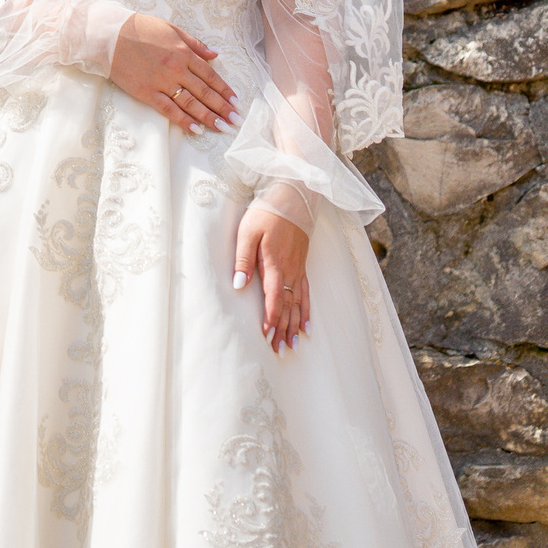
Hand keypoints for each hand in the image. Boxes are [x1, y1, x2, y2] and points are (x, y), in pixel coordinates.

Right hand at [108, 14, 236, 135]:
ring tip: (222, 127)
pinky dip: (183, 120)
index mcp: (184, 53)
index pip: (211, 76)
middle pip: (205, 92)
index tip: (237, 102)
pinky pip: (169, 109)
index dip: (225, 90)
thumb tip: (215, 54)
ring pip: (190, 103)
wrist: (110, 35)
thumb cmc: (140, 29)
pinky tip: (196, 130)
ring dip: (208, 117)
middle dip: (222, 108)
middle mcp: (177, 69)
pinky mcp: (146, 93)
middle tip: (236, 121)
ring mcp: (162, 82)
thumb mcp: (172, 29)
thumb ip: (195, 43)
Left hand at [234, 206, 310, 350]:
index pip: (274, 298)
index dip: (270, 318)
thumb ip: (243, 260)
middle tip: (279, 350)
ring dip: (295, 325)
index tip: (267, 336)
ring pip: (299, 303)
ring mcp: (299, 269)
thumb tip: (239, 286)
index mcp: (275, 264)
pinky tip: (308, 324)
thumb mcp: (247, 232)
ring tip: (293, 344)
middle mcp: (290, 271)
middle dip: (282, 329)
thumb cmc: (266, 213)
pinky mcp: (302, 265)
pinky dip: (307, 310)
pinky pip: (307, 293)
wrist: (293, 197)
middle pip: (287, 306)